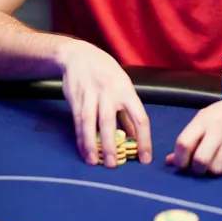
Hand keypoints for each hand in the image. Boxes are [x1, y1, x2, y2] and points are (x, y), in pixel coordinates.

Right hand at [60, 41, 151, 167]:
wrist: (79, 55)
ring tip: (96, 162)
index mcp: (126, 90)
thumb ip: (127, 112)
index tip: (145, 158)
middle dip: (112, 145)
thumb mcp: (122, 86)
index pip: (140, 117)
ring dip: (92, 144)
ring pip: (90, 122)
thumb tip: (135, 137)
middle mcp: (109, 92)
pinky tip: (84, 151)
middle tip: (115, 165)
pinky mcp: (76, 99)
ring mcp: (91, 95)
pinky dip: (81, 138)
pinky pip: (78, 122)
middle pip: (110, 121)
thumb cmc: (106, 72)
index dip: (144, 139)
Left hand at [166, 76, 221, 175]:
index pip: (183, 143)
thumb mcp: (210, 117)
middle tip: (205, 167)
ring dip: (218, 170)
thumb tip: (170, 161)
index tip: (184, 165)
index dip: (180, 160)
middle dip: (199, 170)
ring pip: (217, 168)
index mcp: (204, 118)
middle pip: (200, 161)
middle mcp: (218, 127)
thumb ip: (191, 138)